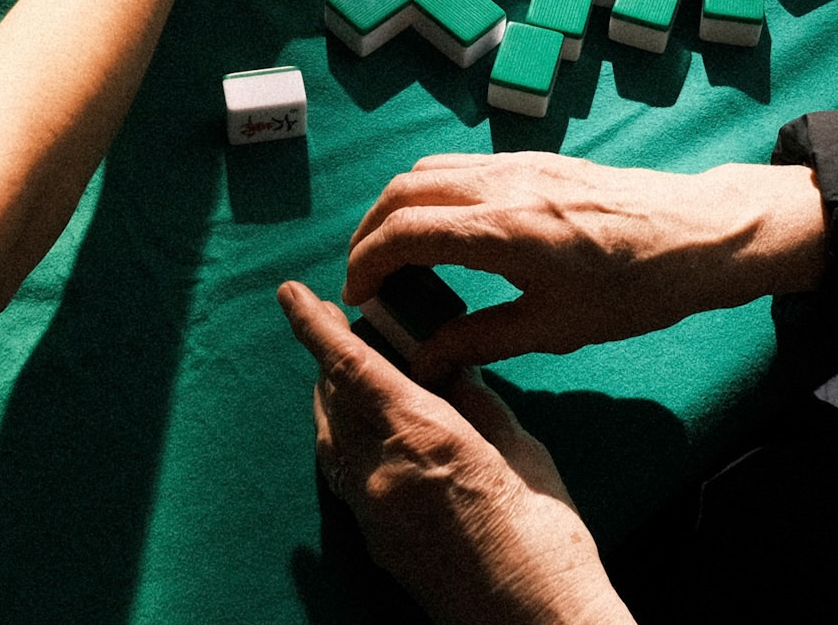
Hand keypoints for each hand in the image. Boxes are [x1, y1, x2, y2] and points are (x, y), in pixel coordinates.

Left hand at [278, 282, 629, 624]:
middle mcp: (382, 471)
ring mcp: (374, 512)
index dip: (313, 325)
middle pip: (333, 397)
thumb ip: (476, 403)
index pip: (349, 366)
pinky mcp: (378, 543)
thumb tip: (450, 367)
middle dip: (329, 354)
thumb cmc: (548, 539)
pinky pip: (344, 474)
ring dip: (333, 396)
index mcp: (421, 435)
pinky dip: (344, 438)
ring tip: (349, 367)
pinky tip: (364, 428)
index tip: (289, 293)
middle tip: (333, 318)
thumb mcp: (521, 450)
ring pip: (332, 437)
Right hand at [343, 154, 827, 383]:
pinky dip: (430, 193)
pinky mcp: (531, 157)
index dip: (367, 263)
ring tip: (396, 254)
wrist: (698, 234)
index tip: (359, 297)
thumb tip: (423, 358)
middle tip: (366, 277)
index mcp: (505, 231)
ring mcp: (516, 164)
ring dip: (397, 208)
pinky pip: (459, 166)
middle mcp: (502, 185)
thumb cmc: (635, 289)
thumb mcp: (556, 328)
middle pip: (402, 192)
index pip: (405, 232)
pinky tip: (442, 231)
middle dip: (369, 233)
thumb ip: (480, 338)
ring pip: (427, 171)